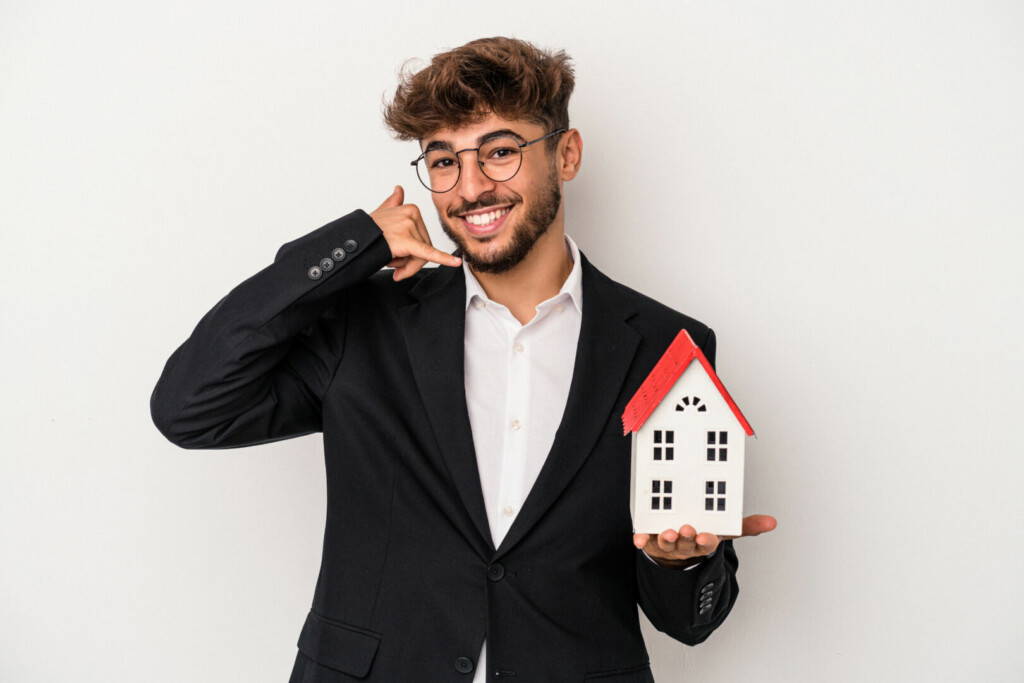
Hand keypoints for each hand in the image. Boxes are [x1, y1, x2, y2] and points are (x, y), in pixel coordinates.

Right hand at [370, 185, 461, 279]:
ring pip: (421, 256)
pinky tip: (455, 263)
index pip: (422, 236)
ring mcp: (409, 226)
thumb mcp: (381, 213)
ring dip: (406, 266)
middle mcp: (411, 214)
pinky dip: (443, 259)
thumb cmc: (367, 231)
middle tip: (395, 267)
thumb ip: (393, 203)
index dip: (413, 251)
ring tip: (391, 263)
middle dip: (411, 261)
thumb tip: (399, 189)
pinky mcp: (407, 241)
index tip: (400, 256)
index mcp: (410, 208)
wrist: (354, 240)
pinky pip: (428, 253)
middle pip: (424, 246)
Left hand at [633, 514, 776, 566]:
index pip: (707, 543)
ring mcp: (668, 545)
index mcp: (703, 542)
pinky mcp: (651, 542)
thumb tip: (772, 522)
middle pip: (686, 543)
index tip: (706, 536)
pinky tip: (638, 538)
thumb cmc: (701, 537)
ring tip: (667, 532)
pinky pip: (645, 542)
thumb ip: (745, 526)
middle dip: (687, 537)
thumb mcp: (723, 530)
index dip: (706, 541)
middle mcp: (685, 545)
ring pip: (667, 543)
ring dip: (667, 538)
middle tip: (686, 529)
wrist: (677, 555)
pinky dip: (641, 540)